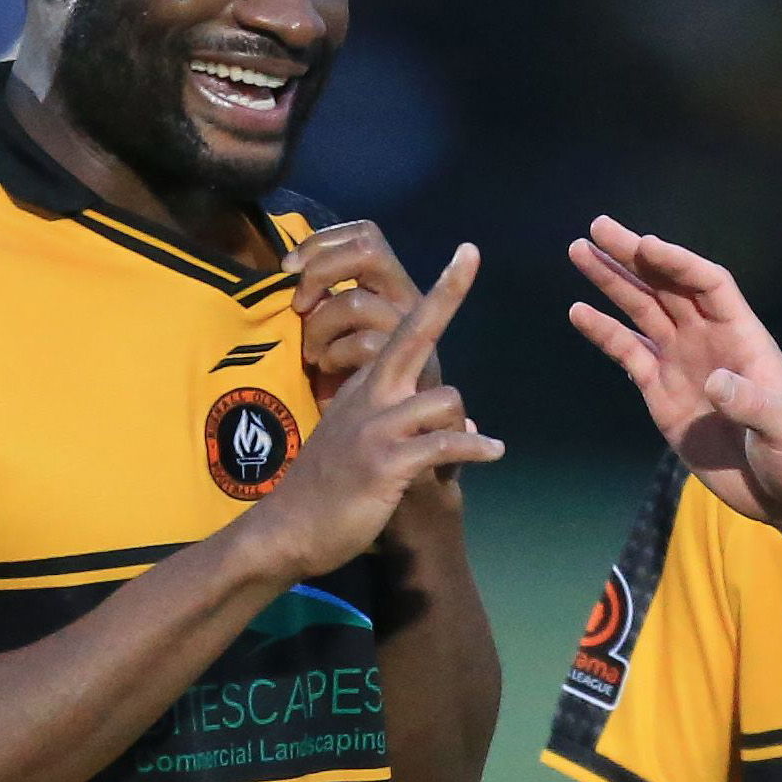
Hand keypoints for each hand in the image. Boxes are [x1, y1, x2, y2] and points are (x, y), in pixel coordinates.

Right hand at [249, 246, 501, 577]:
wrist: (290, 529)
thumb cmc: (327, 487)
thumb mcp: (358, 439)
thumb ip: (405, 422)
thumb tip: (463, 420)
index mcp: (366, 386)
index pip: (404, 329)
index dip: (439, 292)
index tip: (466, 253)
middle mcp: (371, 395)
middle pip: (414, 334)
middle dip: (444, 295)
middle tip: (470, 254)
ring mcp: (377, 426)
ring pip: (444, 398)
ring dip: (464, 425)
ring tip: (473, 448)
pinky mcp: (386, 461)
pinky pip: (445, 444)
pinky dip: (474, 448)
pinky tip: (492, 452)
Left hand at [291, 219, 420, 396]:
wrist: (373, 433)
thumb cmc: (344, 379)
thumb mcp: (333, 329)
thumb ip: (323, 298)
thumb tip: (292, 267)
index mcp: (389, 286)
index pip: (365, 234)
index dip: (323, 241)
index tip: (289, 266)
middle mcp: (406, 300)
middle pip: (367, 250)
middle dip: (322, 271)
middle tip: (299, 305)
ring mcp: (409, 330)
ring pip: (355, 302)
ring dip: (320, 327)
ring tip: (313, 355)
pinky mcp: (411, 364)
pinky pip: (362, 343)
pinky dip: (333, 356)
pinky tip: (327, 373)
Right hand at [566, 216, 781, 522]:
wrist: (781, 493)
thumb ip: (752, 404)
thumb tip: (713, 381)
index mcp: (742, 335)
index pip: (708, 284)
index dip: (679, 263)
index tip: (647, 247)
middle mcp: (708, 338)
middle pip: (668, 285)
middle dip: (634, 256)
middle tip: (598, 227)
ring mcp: (682, 362)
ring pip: (642, 310)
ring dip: (612, 281)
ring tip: (580, 251)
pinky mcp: (661, 393)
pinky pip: (628, 353)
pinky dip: (604, 332)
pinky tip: (579, 311)